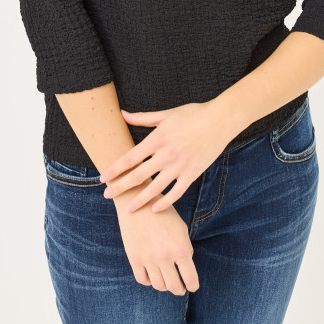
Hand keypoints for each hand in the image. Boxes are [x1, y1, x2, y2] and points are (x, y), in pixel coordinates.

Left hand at [100, 100, 233, 213]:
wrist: (220, 120)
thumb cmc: (192, 114)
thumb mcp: (165, 115)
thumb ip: (142, 118)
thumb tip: (122, 114)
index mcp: (157, 139)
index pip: (130, 158)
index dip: (116, 169)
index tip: (103, 177)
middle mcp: (166, 155)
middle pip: (138, 175)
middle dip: (121, 187)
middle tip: (107, 195)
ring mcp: (179, 166)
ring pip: (155, 188)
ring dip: (140, 199)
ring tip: (128, 208)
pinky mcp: (192, 174)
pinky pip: (176, 193)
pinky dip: (165, 202)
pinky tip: (155, 209)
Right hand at [116, 192, 199, 294]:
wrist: (137, 200)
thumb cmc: (162, 212)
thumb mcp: (180, 227)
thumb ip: (185, 248)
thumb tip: (185, 266)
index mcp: (180, 248)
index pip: (191, 279)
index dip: (193, 285)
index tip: (192, 287)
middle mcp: (165, 256)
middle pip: (174, 287)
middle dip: (179, 289)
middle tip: (180, 288)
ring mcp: (148, 259)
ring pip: (159, 286)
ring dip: (165, 286)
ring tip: (166, 281)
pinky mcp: (134, 258)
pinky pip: (142, 279)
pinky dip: (149, 281)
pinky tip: (152, 274)